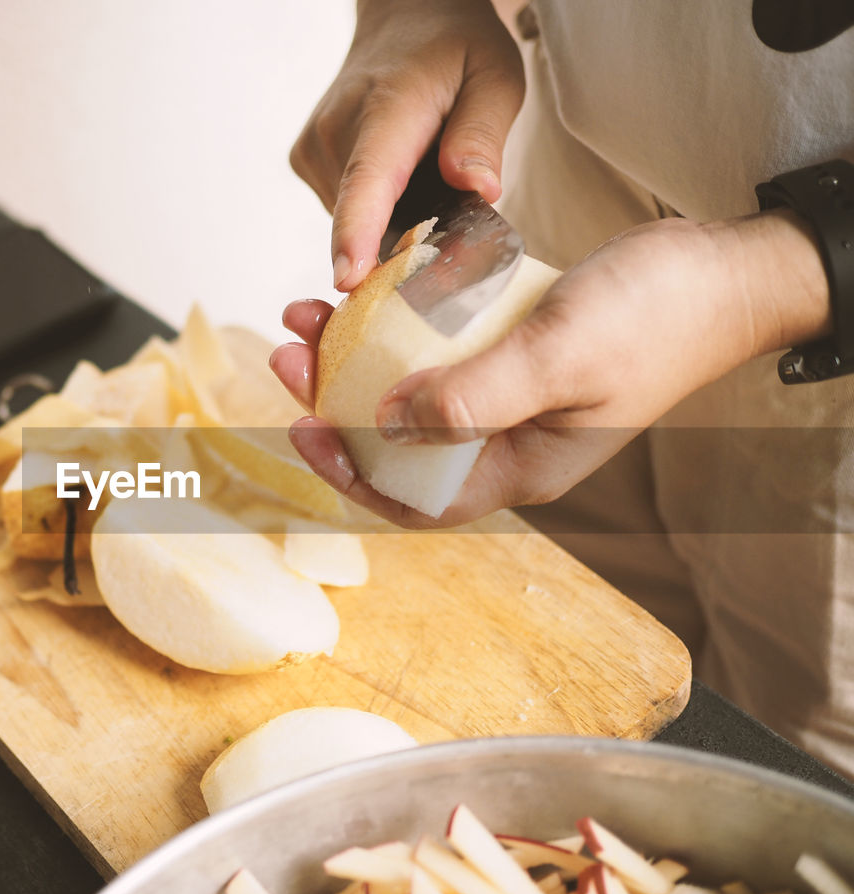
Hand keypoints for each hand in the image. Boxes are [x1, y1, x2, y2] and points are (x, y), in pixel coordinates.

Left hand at [269, 212, 831, 527]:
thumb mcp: (559, 358)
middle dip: (336, 403)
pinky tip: (369, 288)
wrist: (724, 271)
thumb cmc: (656, 318)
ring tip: (311, 313)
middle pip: (398, 442)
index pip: (415, 499)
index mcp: (519, 466)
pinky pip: (437, 348)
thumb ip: (474, 397)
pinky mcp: (510, 350)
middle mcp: (505, 440)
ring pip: (411, 390)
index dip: (351, 474)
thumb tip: (385, 423)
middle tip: (291, 355)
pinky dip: (398, 324)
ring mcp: (508, 395)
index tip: (304, 426)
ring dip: (356, 356)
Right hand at [290, 0, 523, 291]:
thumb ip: (483, 133)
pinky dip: (373, 207)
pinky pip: (343, 208)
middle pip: (366, 218)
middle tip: (449, 216)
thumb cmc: (455, 47)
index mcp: (388, 109)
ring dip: (391, 217)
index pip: (366, 180)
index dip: (356, 234)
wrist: (403, 15)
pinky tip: (397, 174)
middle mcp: (337, 130)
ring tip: (420, 175)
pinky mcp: (306, 161)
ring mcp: (314, 147)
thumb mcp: (495, 76)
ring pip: (354, 219)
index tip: (348, 278)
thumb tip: (477, 188)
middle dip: (405, 239)